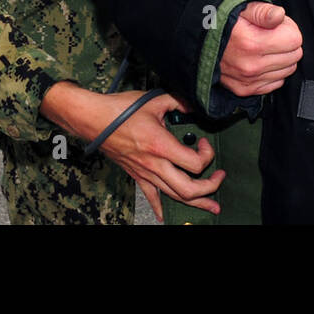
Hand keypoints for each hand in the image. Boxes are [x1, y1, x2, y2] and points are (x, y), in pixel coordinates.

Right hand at [41, 83, 224, 221]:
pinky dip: (161, 207)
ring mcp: (145, 173)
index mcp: (161, 146)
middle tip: (219, 177)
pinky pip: (151, 197)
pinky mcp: (136, 175)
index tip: (204, 143)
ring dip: (196, 202)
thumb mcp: (153, 99)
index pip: (195, 164)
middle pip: (189, 189)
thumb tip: (192, 104)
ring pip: (174, 196)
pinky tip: (166, 215)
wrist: (93, 120)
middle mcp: (155, 165)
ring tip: (211, 205)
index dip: (207, 155)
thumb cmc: (120, 109)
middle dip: (210, 187)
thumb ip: (177, 102)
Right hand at [218, 1, 302, 96]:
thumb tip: (280, 15)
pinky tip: (260, 60)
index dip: (288, 28)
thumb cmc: (221, 22)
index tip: (276, 24)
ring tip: (264, 46)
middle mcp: (251, 66)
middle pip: (294, 55)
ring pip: (288, 70)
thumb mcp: (241, 8)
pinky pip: (276, 82)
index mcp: (252, 43)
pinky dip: (273, 71)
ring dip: (281, 57)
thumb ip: (263, 11)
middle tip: (270, 34)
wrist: (198, 41)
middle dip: (286, 42)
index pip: (295, 39)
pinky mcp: (246, 90)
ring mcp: (249, 80)